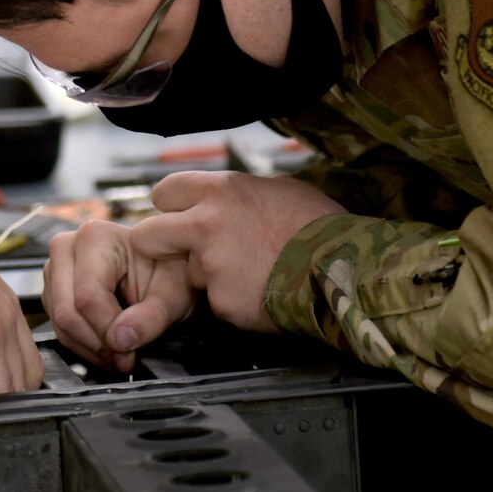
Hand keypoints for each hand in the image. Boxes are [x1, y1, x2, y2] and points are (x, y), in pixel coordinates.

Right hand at [44, 220, 194, 372]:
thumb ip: (150, 318)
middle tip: (125, 360)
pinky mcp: (53, 289)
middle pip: (67, 312)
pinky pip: (58, 327)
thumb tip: (121, 340)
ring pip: (60, 324)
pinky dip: (82, 344)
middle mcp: (66, 248)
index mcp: (95, 237)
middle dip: (98, 344)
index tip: (130, 352)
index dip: (108, 333)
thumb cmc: (169, 274)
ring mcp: (54, 268)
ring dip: (90, 348)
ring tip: (120, 354)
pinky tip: (107, 346)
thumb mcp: (173, 295)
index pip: (88, 298)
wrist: (163, 269)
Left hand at [124, 172, 346, 338]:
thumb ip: (240, 192)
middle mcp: (205, 225)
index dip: (171, 207)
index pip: (163, 192)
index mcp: (220, 190)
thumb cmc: (320, 224)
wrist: (343, 269)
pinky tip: (261, 290)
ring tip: (252, 271)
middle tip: (182, 251)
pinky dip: (233, 300)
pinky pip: (216, 301)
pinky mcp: (222, 302)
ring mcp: (211, 266)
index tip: (179, 215)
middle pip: (149, 234)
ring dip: (209, 275)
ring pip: (189, 273)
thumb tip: (226, 195)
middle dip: (160, 244)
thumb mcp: (280, 188)